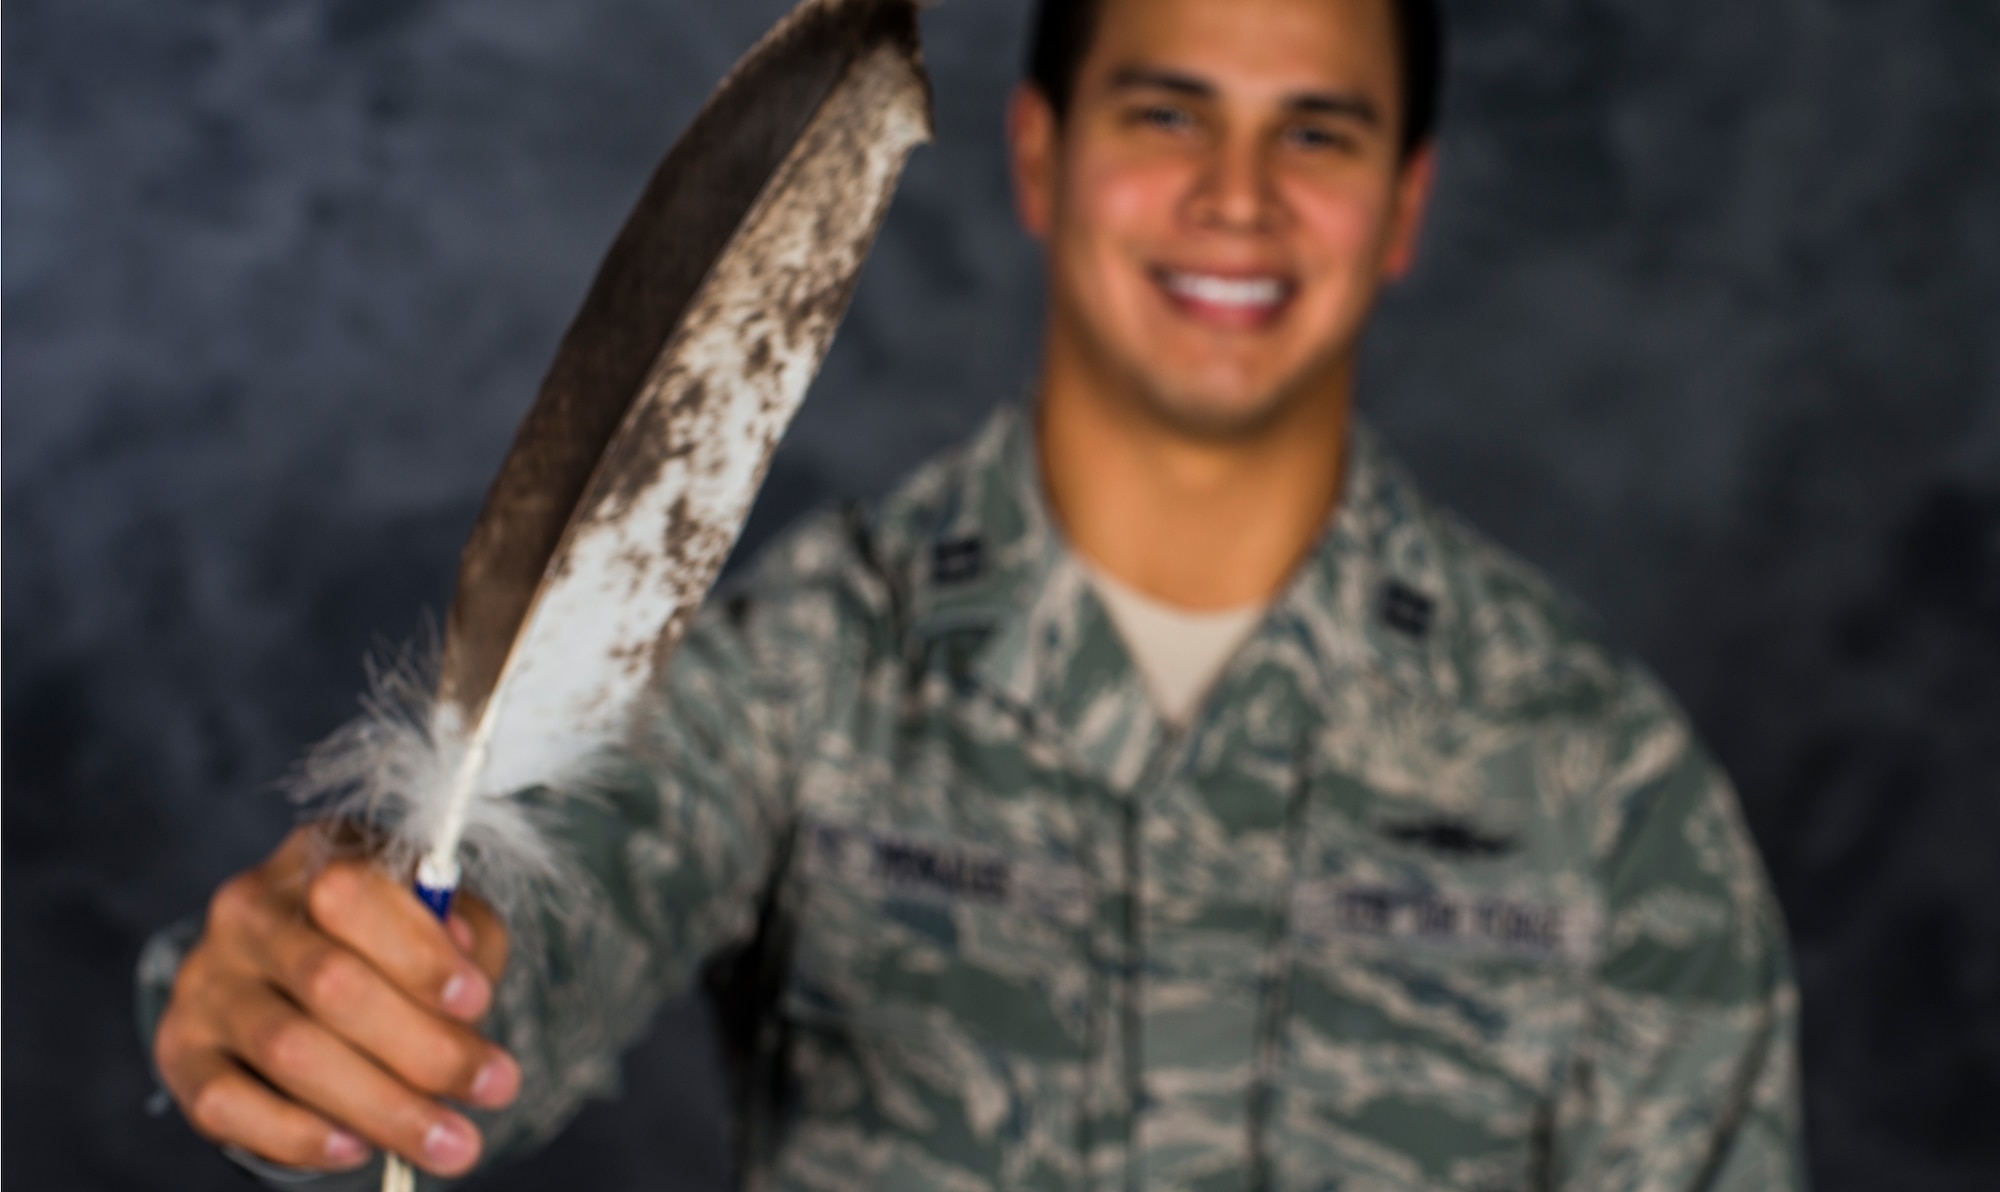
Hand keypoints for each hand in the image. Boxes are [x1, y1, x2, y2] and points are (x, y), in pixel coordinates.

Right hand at [154, 826, 516, 1177]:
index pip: (353, 891)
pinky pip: (226, 1104)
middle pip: (329, 980)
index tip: (477, 1002)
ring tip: (451, 1141)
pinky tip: (357, 1148)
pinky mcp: (182, 1050)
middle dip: (424, 1047)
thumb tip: (464, 962)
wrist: (292, 978)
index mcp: (317, 856)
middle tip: (495, 1088)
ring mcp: (207, 980)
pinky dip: (297, 1135)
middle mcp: (249, 911)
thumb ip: (467, 934)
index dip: (418, 952)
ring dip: (382, 1105)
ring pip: (290, 1048)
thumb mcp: (441, 920)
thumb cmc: (391, 944)